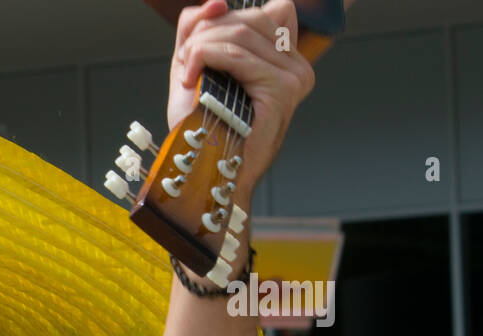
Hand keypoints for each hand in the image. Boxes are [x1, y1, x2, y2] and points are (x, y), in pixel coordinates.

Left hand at [167, 0, 314, 197]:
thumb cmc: (203, 128)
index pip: (262, 12)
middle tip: (185, 62)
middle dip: (205, 32)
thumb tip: (215, 2)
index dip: (225, 18)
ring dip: (200, 45)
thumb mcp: (198, 70)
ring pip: (239, 31)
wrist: (206, 172)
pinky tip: (191, 76)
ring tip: (186, 71)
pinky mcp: (281, 89)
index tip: (198, 46)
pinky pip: (235, 54)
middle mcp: (297, 66)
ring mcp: (294, 77)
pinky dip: (204, 57)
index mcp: (285, 60)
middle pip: (248, 18)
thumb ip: (200, 31)